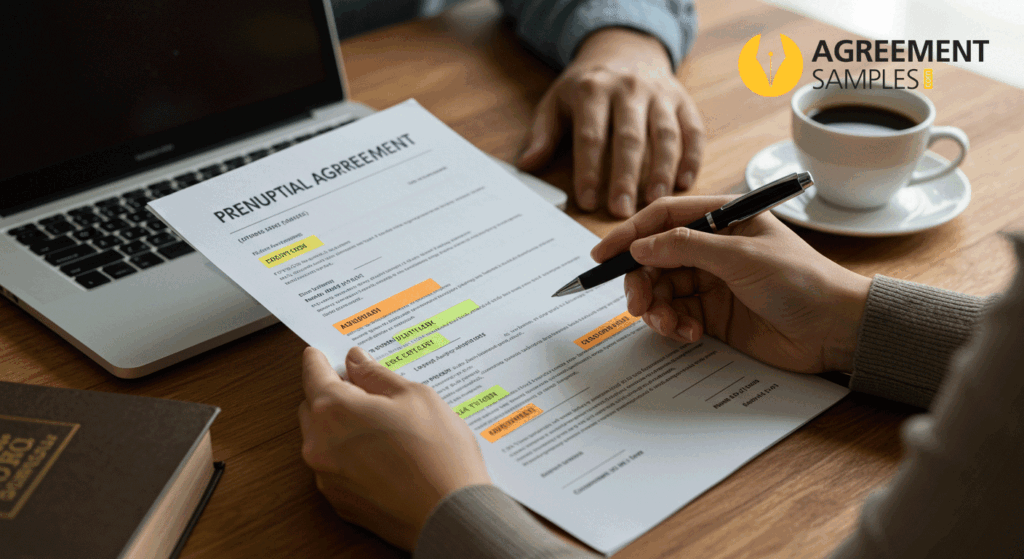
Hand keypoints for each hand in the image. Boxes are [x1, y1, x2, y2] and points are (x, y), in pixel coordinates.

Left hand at [298, 346, 490, 549]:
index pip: (312, 372)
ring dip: (343, 427)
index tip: (324, 353)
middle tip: (369, 391)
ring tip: (386, 427)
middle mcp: (320, 444)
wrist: (450, 516)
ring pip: (324, 438)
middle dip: (335, 394)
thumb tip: (357, 361)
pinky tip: (386, 455)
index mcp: (334, 409)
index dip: (320, 359)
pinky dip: (352, 456)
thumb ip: (377, 375)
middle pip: (314, 406)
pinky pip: (336, 467)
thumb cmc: (438, 455)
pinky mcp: (339, 501)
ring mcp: (326, 477)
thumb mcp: (415, 396)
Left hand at [518, 27, 704, 217]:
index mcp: (592, 90)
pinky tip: (684, 182)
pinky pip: (692, 129)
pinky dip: (692, 157)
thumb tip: (527, 165)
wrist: (624, 50)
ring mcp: (660, 93)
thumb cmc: (586, 87)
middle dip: (625, 176)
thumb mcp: (556, 102)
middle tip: (622, 211)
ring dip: (662, 169)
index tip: (587, 201)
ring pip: (665, 134)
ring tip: (655, 200)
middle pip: (629, 137)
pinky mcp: (682, 100)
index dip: (589, 170)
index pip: (591, 135)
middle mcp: (629, 89)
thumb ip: (543, 134)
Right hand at [591, 196, 871, 372]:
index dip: (630, 234)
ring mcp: (712, 282)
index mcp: (723, 218)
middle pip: (655, 258)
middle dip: (641, 281)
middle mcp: (712, 247)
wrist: (835, 331)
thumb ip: (686, 248)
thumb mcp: (741, 257)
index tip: (602, 255)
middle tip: (638, 304)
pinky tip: (689, 334)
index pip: (663, 217)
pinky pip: (676, 315)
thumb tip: (641, 246)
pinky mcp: (713, 315)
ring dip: (657, 309)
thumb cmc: (801, 281)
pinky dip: (674, 325)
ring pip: (662, 290)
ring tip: (670, 325)